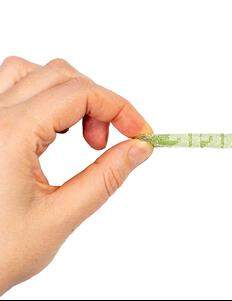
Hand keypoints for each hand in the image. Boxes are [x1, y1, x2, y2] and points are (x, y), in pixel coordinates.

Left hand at [0, 57, 152, 293]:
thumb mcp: (60, 217)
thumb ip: (106, 177)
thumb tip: (139, 149)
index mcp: (9, 135)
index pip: (80, 93)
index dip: (120, 108)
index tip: (140, 134)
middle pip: (61, 75)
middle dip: (99, 103)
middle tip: (109, 143)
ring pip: (32, 73)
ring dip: (69, 94)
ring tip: (79, 132)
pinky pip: (11, 87)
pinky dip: (43, 96)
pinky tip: (52, 128)